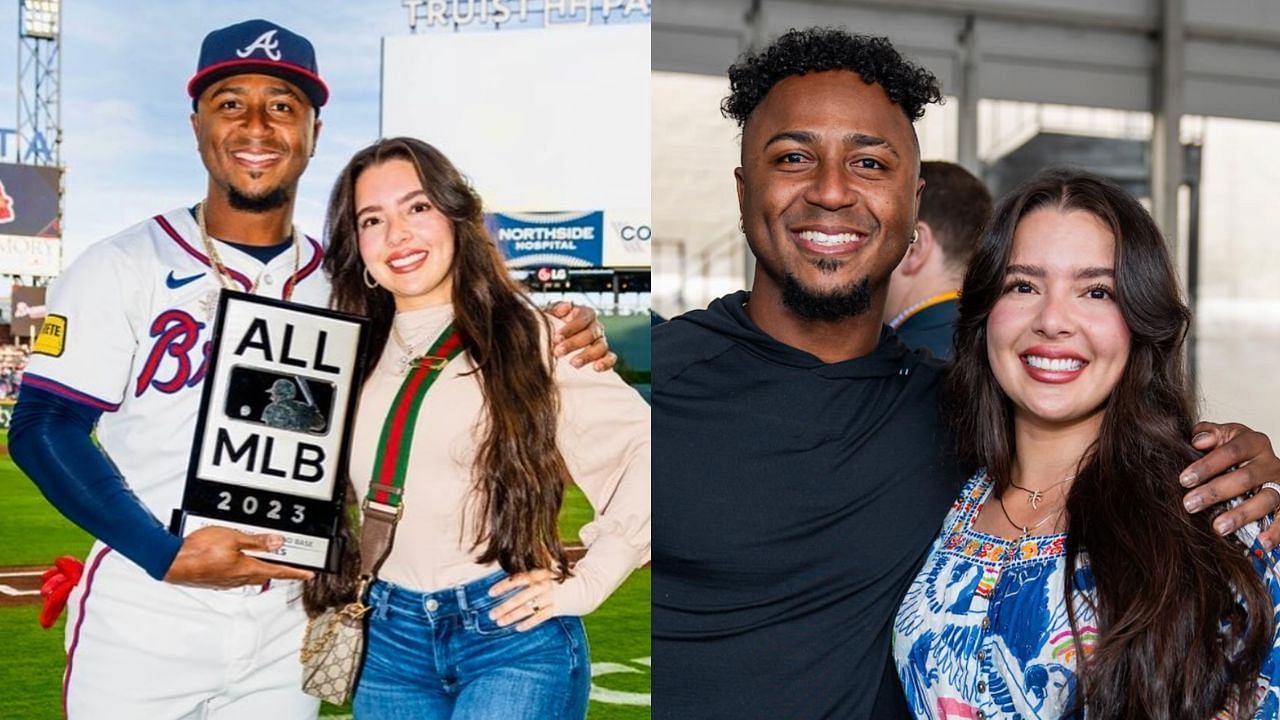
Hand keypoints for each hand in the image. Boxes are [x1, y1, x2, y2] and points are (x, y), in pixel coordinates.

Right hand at [164, 526, 314, 587]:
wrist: (172, 561)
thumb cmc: (199, 550)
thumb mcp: (234, 538)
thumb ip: (257, 541)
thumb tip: (279, 543)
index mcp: (247, 568)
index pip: (279, 571)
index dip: (297, 572)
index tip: (309, 574)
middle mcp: (238, 578)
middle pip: (266, 574)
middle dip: (279, 569)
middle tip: (289, 563)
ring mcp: (226, 581)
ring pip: (250, 575)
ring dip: (260, 568)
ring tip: (265, 557)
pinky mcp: (215, 579)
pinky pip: (235, 575)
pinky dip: (243, 568)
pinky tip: (238, 560)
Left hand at [488, 569, 556, 631]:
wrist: (581, 587)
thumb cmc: (556, 578)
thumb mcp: (546, 568)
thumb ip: (530, 570)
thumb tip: (509, 572)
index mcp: (539, 574)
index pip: (518, 579)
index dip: (504, 586)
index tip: (490, 593)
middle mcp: (543, 586)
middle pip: (521, 597)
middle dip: (505, 607)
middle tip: (492, 615)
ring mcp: (549, 598)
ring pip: (528, 609)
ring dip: (513, 616)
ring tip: (500, 622)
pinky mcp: (555, 609)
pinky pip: (539, 618)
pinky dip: (529, 623)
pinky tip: (518, 628)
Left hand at [546, 301, 616, 370]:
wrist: (553, 342)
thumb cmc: (552, 326)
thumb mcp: (550, 314)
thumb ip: (555, 308)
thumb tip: (566, 307)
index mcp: (585, 314)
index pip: (582, 319)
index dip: (570, 329)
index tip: (556, 338)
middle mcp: (596, 326)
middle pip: (590, 334)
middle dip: (574, 344)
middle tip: (558, 352)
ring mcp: (601, 341)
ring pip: (601, 347)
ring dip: (588, 355)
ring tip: (574, 364)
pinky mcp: (604, 356)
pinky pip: (611, 358)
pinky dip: (606, 362)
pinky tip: (596, 368)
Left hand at [1179, 422, 1279, 546]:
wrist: (1260, 464)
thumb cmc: (1233, 453)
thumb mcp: (1223, 438)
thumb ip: (1208, 434)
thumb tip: (1198, 441)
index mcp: (1253, 442)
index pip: (1230, 452)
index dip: (1207, 465)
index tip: (1184, 480)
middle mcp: (1270, 463)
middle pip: (1245, 477)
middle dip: (1215, 492)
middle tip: (1190, 504)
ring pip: (1266, 499)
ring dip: (1241, 515)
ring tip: (1218, 527)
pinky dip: (1276, 532)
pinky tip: (1262, 542)